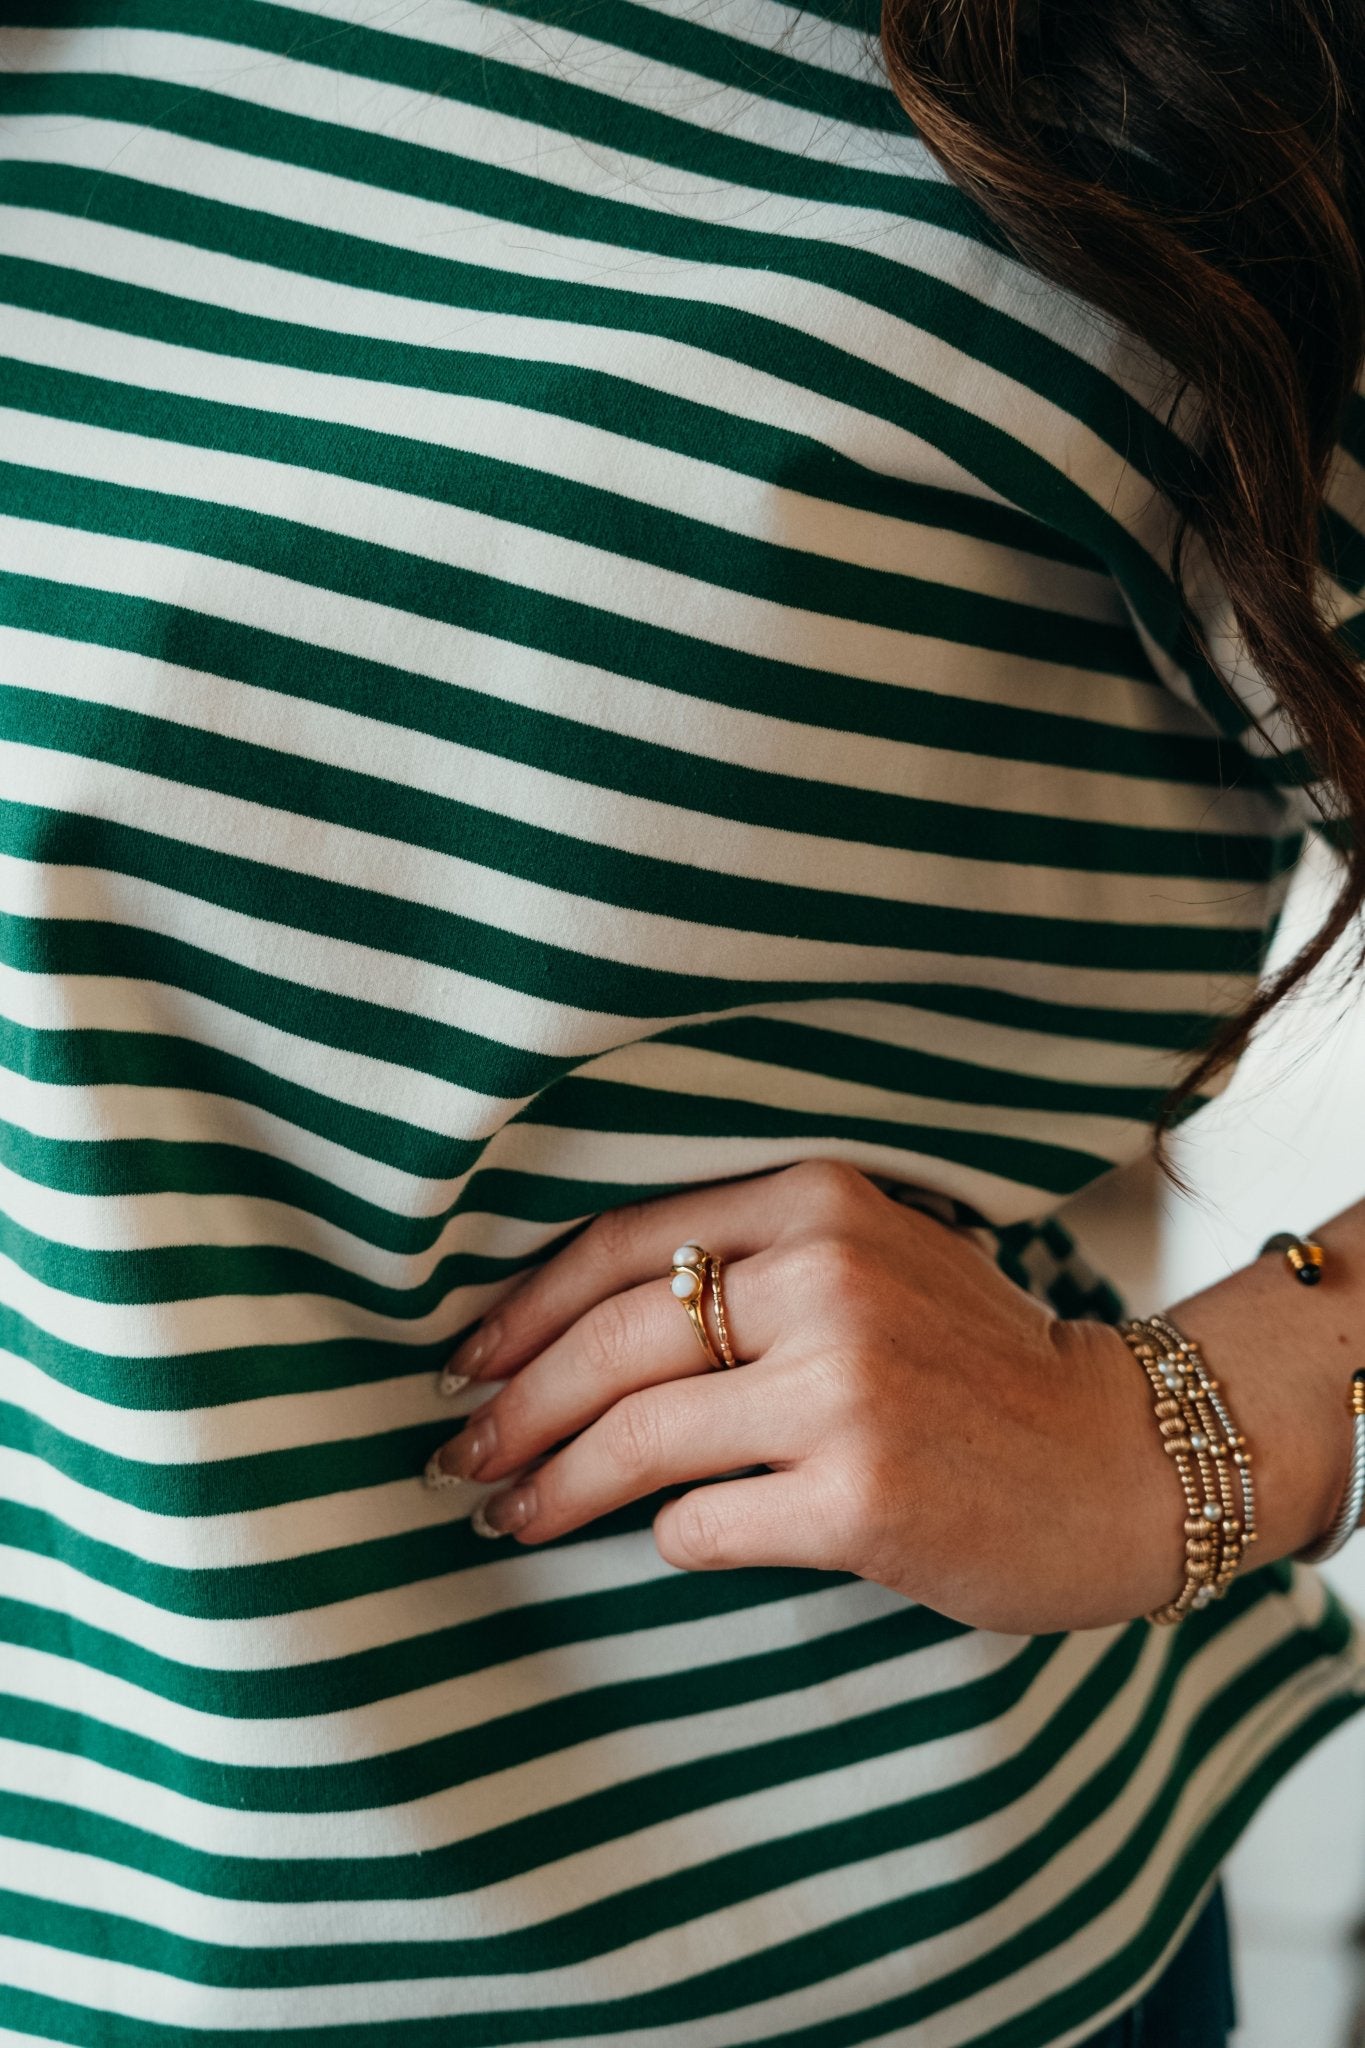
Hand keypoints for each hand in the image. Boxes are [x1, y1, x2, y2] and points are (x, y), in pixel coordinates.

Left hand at [425, 1160, 1184, 1633]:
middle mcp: (828, 1278)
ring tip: (503, 1515)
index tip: (466, 1361)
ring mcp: (846, 1387)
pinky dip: (661, 1537)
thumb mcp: (874, 1262)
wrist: (1120, 1461)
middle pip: (609, 1343)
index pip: (620, 1244)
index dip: (522, 1309)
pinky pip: (700, 1522)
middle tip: (457, 1455)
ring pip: (636, 1437)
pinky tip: (653, 1542)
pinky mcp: (861, 1494)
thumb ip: (750, 1264)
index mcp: (819, 1201)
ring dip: (550, 1487)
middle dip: (512, 1407)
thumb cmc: (976, 1367)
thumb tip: (567, 1329)